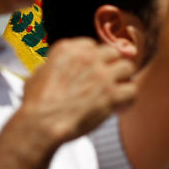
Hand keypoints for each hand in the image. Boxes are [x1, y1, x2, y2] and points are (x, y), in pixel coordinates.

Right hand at [20, 39, 136, 144]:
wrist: (41, 123)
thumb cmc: (36, 103)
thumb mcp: (38, 73)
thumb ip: (54, 65)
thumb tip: (54, 67)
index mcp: (68, 49)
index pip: (93, 45)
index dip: (95, 58)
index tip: (94, 68)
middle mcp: (88, 58)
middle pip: (114, 52)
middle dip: (113, 65)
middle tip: (110, 79)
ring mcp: (102, 75)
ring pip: (128, 67)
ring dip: (124, 79)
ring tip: (117, 91)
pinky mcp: (112, 93)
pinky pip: (133, 90)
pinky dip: (129, 100)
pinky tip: (120, 107)